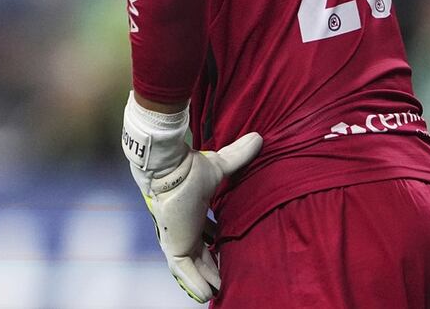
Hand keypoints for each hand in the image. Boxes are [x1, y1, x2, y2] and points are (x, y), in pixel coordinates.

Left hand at [132, 132, 262, 302]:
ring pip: (194, 265)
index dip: (215, 242)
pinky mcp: (174, 246)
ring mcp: (179, 237)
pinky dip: (195, 283)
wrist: (170, 168)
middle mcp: (186, 226)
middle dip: (213, 265)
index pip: (205, 232)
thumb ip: (238, 156)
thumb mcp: (219, 167)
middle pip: (201, 252)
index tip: (226, 248)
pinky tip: (207, 295)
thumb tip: (258, 137)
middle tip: (228, 277)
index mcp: (194, 212)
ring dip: (206, 278)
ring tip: (221, 290)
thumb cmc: (190, 167)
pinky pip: (185, 272)